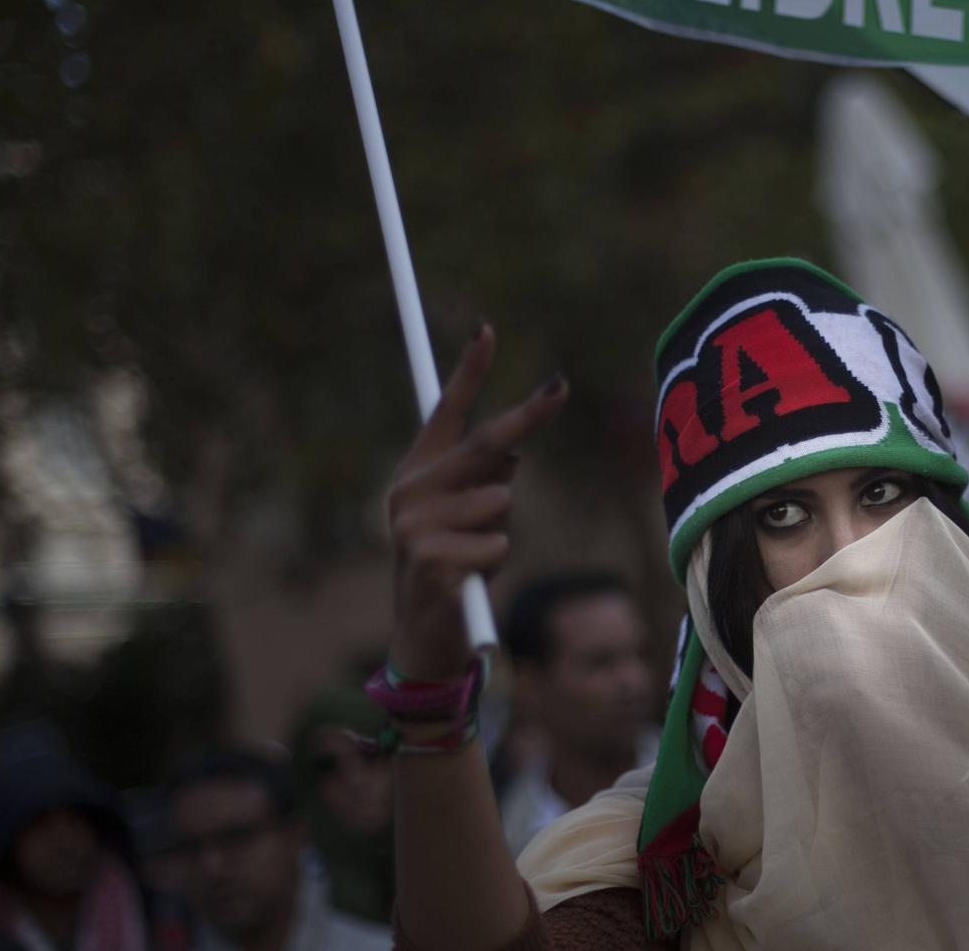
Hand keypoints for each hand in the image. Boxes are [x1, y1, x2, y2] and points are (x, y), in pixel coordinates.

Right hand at [386, 326, 566, 679]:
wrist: (424, 638)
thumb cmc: (457, 570)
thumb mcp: (472, 521)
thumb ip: (486, 482)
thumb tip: (514, 452)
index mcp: (418, 475)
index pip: (444, 413)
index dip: (468, 372)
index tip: (488, 329)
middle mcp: (408, 491)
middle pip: (483, 444)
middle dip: (526, 416)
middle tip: (560, 386)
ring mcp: (413, 525)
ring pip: (499, 501)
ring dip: (504, 530)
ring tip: (476, 557)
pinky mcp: (429, 560)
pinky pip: (496, 544)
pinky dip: (496, 563)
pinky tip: (469, 582)